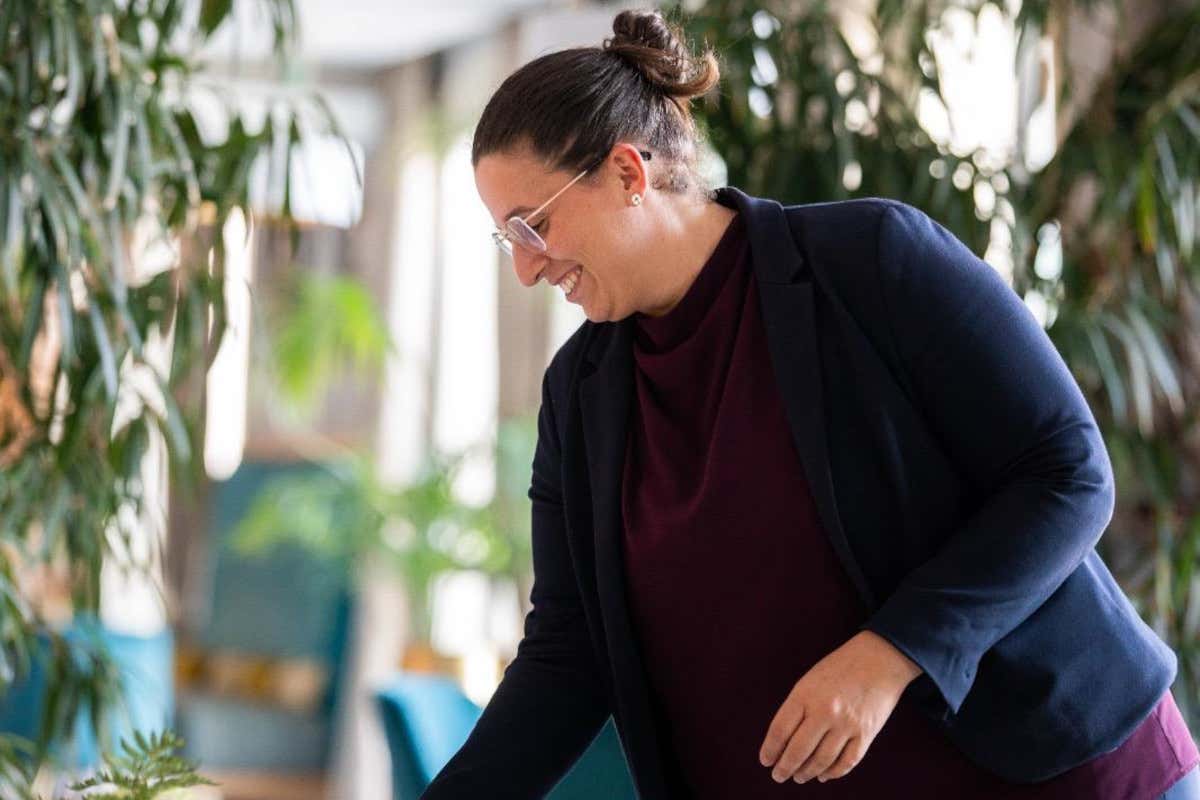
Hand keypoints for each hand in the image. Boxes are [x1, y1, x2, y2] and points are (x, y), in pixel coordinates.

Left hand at [758, 630, 921, 784]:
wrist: (879, 659)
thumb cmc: (840, 668)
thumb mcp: (810, 680)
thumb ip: (797, 708)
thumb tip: (784, 740)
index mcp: (805, 694)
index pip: (780, 730)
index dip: (770, 749)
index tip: (765, 760)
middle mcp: (825, 711)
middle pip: (798, 750)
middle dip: (785, 767)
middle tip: (779, 776)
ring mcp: (847, 724)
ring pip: (822, 760)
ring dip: (807, 773)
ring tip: (799, 777)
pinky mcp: (866, 734)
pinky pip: (847, 762)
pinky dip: (833, 773)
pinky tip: (824, 775)